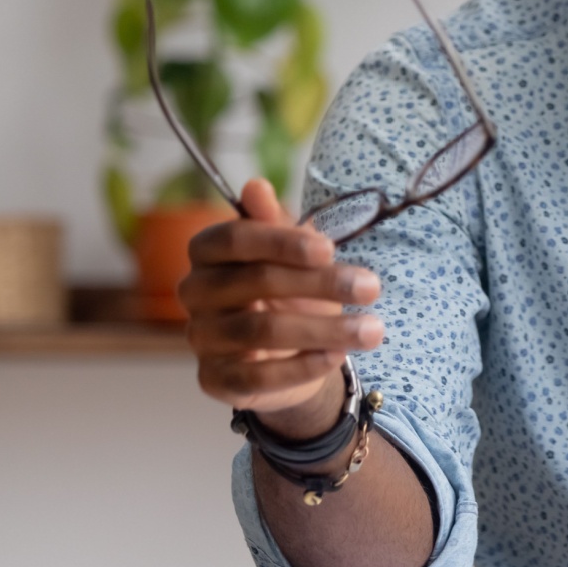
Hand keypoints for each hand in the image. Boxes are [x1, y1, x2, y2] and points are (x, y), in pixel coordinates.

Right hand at [180, 178, 383, 420]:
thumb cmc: (292, 290)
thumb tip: (255, 187)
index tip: (329, 249)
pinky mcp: (214, 379)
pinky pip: (255, 377)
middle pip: (255, 282)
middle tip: (372, 288)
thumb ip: (277, 223)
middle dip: (320, 283)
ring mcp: (201, 337)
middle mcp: (195, 292)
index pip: (234, 239)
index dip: (281, 242)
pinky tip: (336, 357)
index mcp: (208, 251)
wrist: (291, 352)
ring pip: (261, 331)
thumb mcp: (294, 254)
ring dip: (324, 329)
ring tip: (371, 330)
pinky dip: (300, 367)